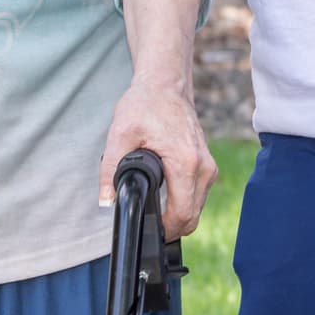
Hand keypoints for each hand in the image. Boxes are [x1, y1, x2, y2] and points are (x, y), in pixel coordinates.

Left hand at [98, 77, 215, 239]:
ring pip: (197, 208)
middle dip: (170, 227)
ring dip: (177, 214)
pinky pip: (198, 195)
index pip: (182, 214)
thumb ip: (110, 170)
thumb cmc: (146, 104)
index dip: (164, 230)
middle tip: (146, 222)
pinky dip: (184, 202)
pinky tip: (165, 195)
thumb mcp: (120, 134)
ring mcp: (208, 167)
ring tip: (153, 207)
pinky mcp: (207, 165)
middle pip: (193, 217)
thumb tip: (106, 200)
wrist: (165, 85)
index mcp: (186, 163)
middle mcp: (203, 168)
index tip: (147, 229)